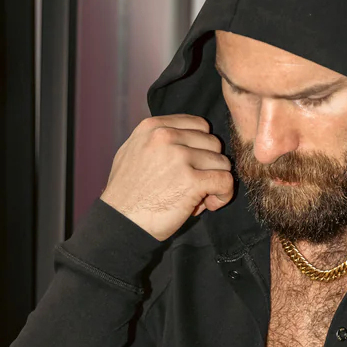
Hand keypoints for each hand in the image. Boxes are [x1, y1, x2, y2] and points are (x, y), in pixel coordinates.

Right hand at [100, 114, 234, 240]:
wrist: (121, 222)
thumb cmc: (127, 193)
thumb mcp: (133, 152)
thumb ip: (157, 140)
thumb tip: (185, 138)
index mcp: (153, 127)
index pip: (199, 125)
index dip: (203, 147)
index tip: (195, 165)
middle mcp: (166, 137)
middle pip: (213, 143)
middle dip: (210, 165)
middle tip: (197, 185)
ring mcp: (180, 158)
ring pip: (222, 162)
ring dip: (217, 181)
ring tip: (200, 197)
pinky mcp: (191, 181)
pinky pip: (225, 181)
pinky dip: (223, 195)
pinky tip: (209, 204)